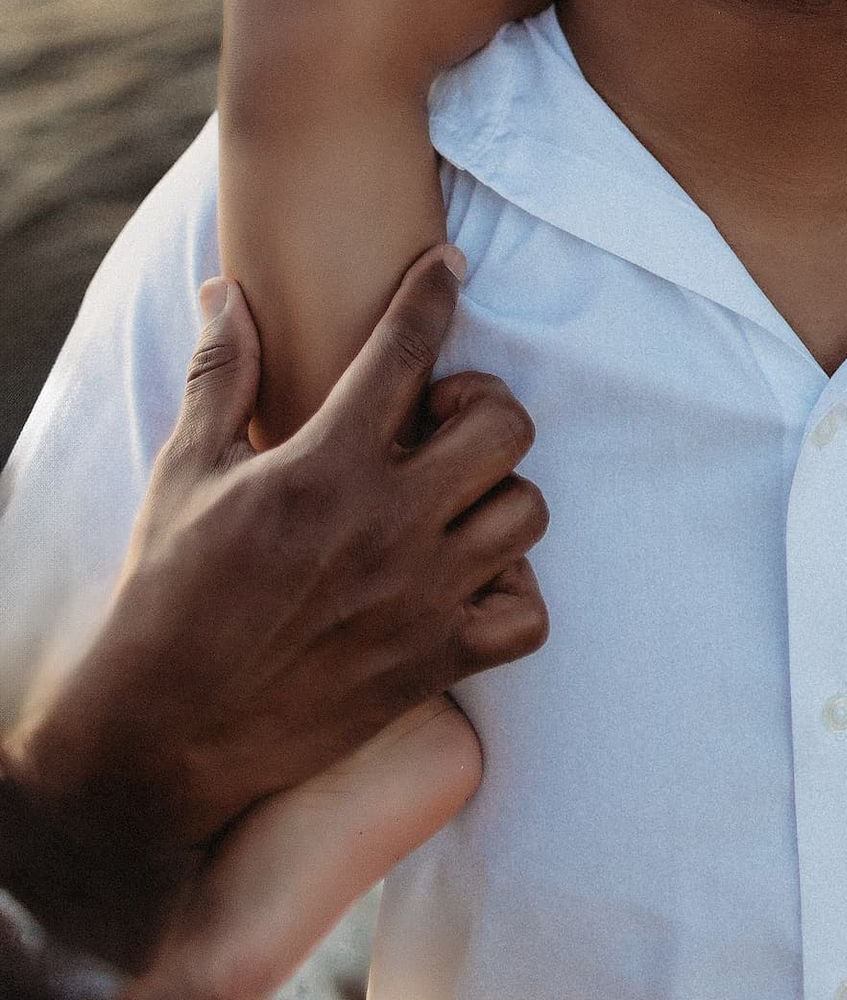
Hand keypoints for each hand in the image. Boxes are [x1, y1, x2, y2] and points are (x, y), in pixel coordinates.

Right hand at [4, 251, 547, 961]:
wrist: (159, 740)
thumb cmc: (167, 595)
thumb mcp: (185, 473)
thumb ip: (221, 374)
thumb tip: (225, 290)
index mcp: (324, 466)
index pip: (407, 346)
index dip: (434, 291)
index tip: (446, 267)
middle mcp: (386, 525)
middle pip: (503, 424)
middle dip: (481, 405)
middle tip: (437, 424)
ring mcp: (418, 598)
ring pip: (525, 511)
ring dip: (497, 496)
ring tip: (450, 501)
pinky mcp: (431, 664)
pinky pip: (526, 616)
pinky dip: (512, 594)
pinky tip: (467, 579)